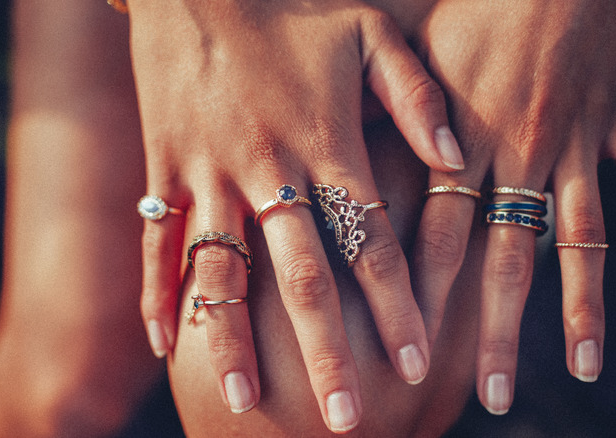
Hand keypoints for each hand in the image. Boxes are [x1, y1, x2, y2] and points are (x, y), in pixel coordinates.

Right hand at [127, 0, 462, 431]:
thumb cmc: (292, 11)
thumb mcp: (370, 33)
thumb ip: (417, 98)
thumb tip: (456, 159)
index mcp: (326, 144)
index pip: (372, 243)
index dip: (398, 306)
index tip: (416, 363)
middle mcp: (268, 171)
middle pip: (302, 277)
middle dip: (326, 350)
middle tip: (345, 417)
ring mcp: (208, 175)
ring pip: (222, 273)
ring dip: (232, 339)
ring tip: (244, 400)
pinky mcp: (163, 171)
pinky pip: (159, 245)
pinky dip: (160, 296)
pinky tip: (165, 345)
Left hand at [411, 0, 615, 413]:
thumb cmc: (469, 5)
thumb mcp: (411, 47)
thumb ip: (383, 113)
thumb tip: (342, 163)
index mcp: (463, 137)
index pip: (442, 234)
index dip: (426, 297)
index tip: (414, 354)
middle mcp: (521, 151)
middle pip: (508, 258)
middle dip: (496, 331)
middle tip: (491, 395)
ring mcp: (577, 141)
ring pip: (582, 238)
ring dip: (584, 306)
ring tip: (581, 367)